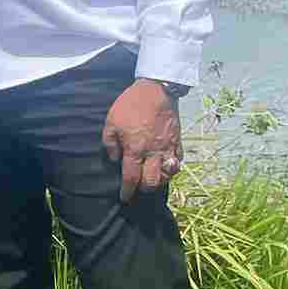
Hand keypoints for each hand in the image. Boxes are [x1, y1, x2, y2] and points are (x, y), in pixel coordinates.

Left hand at [102, 78, 183, 202]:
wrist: (157, 90)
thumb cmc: (131, 105)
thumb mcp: (111, 121)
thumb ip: (110, 143)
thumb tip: (114, 159)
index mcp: (135, 149)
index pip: (131, 178)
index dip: (127, 191)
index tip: (124, 198)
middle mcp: (153, 153)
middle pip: (151, 182)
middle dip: (143, 189)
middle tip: (137, 188)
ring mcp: (168, 148)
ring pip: (167, 175)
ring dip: (159, 181)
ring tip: (151, 179)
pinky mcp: (178, 141)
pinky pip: (178, 162)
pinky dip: (172, 169)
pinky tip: (165, 168)